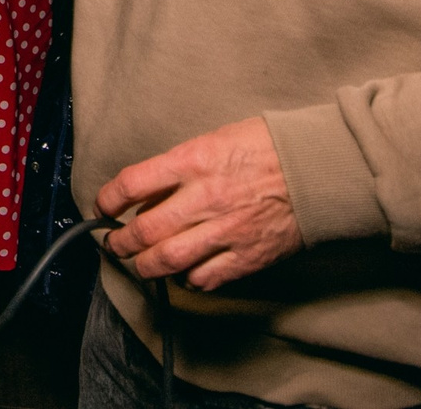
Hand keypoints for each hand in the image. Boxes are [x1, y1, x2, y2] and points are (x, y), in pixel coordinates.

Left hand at [96, 117, 302, 291]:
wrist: (318, 168)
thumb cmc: (266, 148)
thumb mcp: (214, 140)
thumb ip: (179, 168)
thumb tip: (147, 196)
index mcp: (194, 161)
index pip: (132, 184)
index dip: (108, 199)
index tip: (102, 206)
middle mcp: (205, 198)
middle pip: (144, 231)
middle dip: (119, 242)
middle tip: (114, 243)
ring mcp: (226, 231)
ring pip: (168, 261)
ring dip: (145, 266)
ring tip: (139, 263)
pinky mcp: (246, 257)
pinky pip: (203, 278)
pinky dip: (186, 279)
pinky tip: (183, 271)